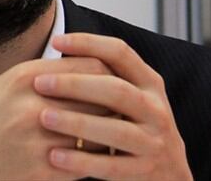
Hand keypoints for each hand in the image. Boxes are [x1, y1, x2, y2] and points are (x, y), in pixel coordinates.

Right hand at [0, 56, 111, 179]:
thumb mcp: (9, 86)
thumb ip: (49, 74)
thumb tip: (94, 68)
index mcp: (27, 77)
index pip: (92, 66)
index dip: (110, 75)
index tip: (116, 82)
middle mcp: (34, 104)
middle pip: (100, 98)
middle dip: (114, 106)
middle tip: (125, 111)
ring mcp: (38, 139)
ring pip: (97, 133)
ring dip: (107, 136)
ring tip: (115, 135)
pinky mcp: (41, 171)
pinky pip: (84, 164)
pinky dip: (93, 162)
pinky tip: (94, 160)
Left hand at [33, 33, 192, 179]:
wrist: (170, 174)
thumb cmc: (136, 127)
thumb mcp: (131, 96)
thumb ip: (105, 77)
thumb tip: (59, 49)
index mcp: (150, 83)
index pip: (121, 53)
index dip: (89, 44)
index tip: (56, 42)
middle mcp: (156, 110)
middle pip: (117, 90)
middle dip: (76, 84)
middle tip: (40, 83)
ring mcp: (154, 143)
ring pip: (116, 131)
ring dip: (77, 123)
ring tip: (43, 117)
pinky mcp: (146, 173)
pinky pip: (111, 167)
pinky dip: (82, 161)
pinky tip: (54, 156)